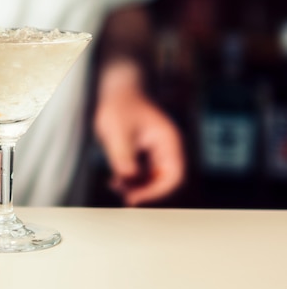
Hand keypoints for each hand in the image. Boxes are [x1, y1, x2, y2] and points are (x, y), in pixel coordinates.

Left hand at [94, 61, 184, 206]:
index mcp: (169, 141)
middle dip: (144, 190)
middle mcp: (167, 149)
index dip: (157, 191)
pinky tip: (115, 181)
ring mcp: (156, 152)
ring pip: (151, 179)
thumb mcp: (118, 130)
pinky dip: (130, 179)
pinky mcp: (144, 153)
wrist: (117, 90)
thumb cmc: (119, 106)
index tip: (136, 197)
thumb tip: (128, 178)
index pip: (174, 176)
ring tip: (115, 186)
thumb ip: (123, 154)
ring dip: (135, 186)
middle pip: (163, 181)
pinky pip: (142, 173)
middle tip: (124, 196)